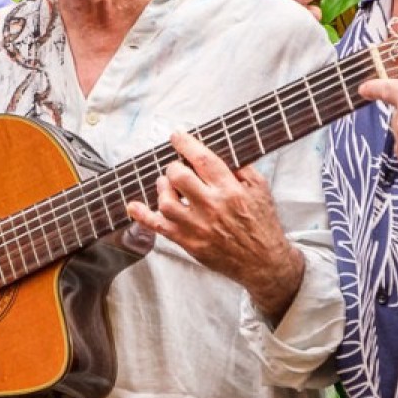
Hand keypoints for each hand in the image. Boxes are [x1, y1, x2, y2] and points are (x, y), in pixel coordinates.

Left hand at [127, 131, 303, 317]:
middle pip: (179, 177)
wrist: (263, 261)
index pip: (203, 160)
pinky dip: (143, 216)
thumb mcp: (260, 189)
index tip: (176, 136)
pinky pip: (159, 228)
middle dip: (174, 167)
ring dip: (163, 189)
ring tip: (169, 186)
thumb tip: (220, 149)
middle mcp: (212, 207)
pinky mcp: (189, 242)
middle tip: (178, 169)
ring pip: (166, 202)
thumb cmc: (262, 222)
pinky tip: (133, 206)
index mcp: (230, 190)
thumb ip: (241, 168)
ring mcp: (198, 227)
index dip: (185, 144)